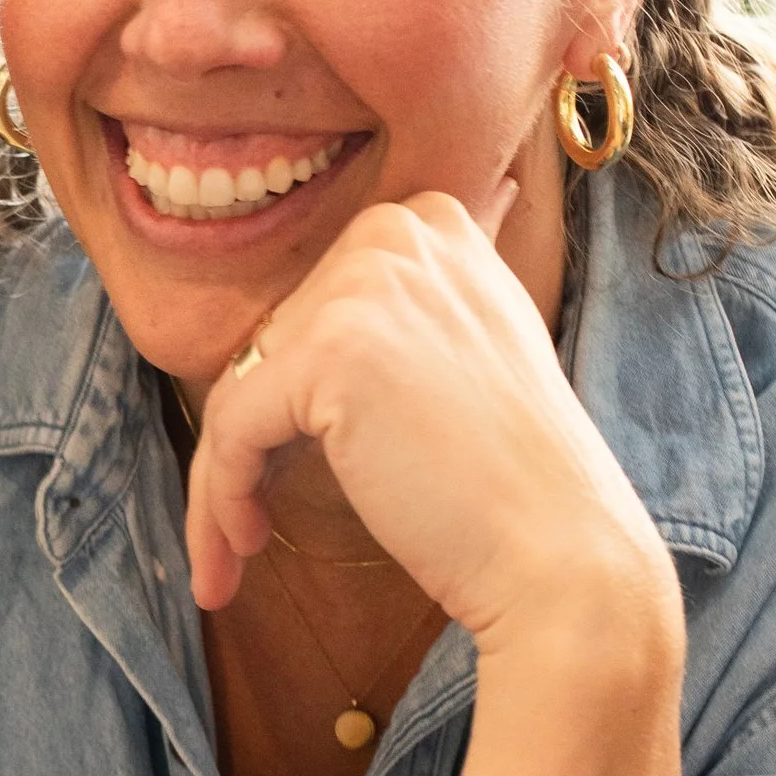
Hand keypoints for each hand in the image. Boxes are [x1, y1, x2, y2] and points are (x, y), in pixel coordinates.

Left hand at [179, 189, 675, 658]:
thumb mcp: (477, 340)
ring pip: (239, 393)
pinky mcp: (328, 353)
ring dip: (221, 483)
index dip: (290, 398)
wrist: (555, 547)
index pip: (313, 310)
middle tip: (245, 524)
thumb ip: (426, 295)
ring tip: (233, 552)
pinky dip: (221, 497)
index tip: (290, 466)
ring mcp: (361, 286)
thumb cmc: (510, 472)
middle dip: (249, 444)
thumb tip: (434, 246)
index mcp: (427, 224)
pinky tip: (246, 544)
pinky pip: (230, 430)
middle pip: (270, 349)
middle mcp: (393, 234)